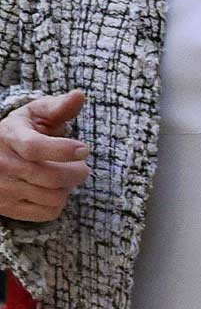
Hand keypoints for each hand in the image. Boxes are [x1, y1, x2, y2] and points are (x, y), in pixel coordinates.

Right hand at [0, 90, 87, 221]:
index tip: (84, 149)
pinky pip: (47, 213)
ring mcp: (4, 189)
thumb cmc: (20, 132)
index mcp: (9, 137)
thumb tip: (80, 95)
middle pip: (51, 177)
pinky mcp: (9, 208)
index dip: (63, 150)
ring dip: (68, 188)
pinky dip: (59, 203)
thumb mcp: (35, 115)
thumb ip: (58, 108)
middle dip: (77, 172)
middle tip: (82, 167)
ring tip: (67, 177)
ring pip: (53, 197)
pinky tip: (56, 191)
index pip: (35, 147)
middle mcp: (3, 164)